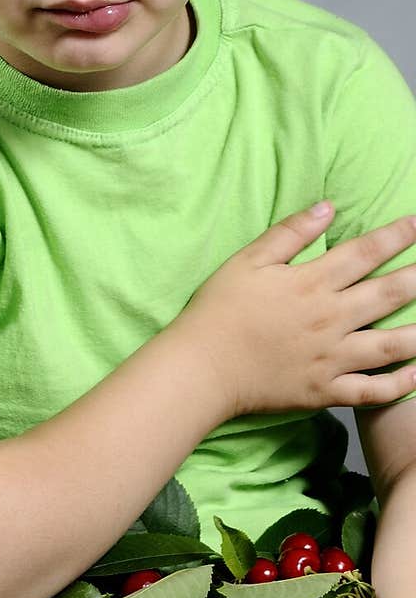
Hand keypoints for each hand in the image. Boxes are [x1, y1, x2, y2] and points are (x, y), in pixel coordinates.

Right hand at [176, 205, 415, 419]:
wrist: (202, 367)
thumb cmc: (219, 310)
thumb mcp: (248, 260)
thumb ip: (289, 233)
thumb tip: (327, 207)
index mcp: (312, 283)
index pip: (365, 252)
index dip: (397, 235)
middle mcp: (331, 318)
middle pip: (390, 294)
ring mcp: (332, 357)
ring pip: (393, 344)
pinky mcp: (326, 390)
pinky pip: (373, 390)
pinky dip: (401, 383)